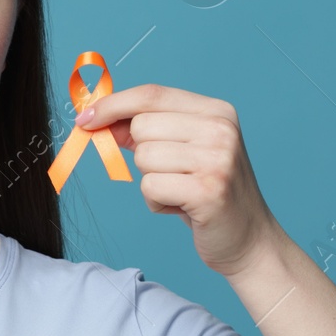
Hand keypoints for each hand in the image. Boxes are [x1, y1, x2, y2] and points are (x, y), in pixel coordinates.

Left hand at [74, 82, 280, 276]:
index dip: (113, 105)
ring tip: (180, 193)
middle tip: (170, 175)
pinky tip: (182, 208)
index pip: (151, 94)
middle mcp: (220, 129)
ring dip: (151, 182)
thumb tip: (98, 118)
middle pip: (142, 126)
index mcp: (217, 111)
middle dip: (141, 155)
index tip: (85, 119)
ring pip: (143, 158)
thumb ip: (147, 131)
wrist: (249, 240)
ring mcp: (217, 159)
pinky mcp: (208, 191)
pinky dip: (156, 202)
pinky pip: (150, 187)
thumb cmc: (208, 195)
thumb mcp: (182, 152)